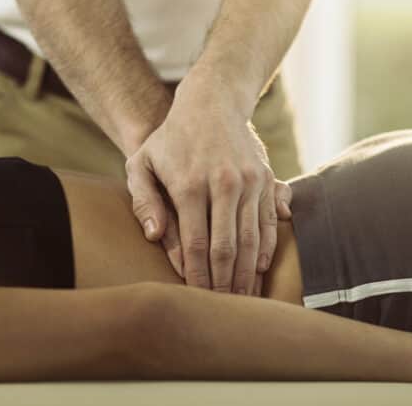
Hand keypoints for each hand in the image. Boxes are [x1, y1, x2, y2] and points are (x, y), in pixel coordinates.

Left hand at [125, 82, 292, 295]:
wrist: (211, 101)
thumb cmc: (169, 139)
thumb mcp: (141, 162)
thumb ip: (143, 201)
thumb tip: (155, 237)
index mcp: (190, 185)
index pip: (196, 245)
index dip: (198, 278)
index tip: (197, 300)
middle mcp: (223, 184)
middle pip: (227, 248)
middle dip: (225, 285)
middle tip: (223, 311)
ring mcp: (249, 181)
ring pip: (252, 240)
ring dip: (247, 274)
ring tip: (243, 300)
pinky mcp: (266, 178)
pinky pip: (269, 222)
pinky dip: (266, 249)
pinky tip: (258, 270)